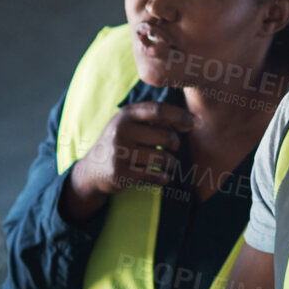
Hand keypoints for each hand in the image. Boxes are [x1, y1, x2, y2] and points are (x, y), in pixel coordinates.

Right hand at [61, 102, 195, 220]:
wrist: (92, 171)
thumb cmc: (120, 144)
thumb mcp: (129, 125)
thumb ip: (154, 120)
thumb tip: (190, 122)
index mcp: (125, 115)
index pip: (158, 110)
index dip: (181, 116)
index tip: (196, 123)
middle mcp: (121, 131)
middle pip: (166, 136)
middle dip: (176, 144)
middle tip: (173, 148)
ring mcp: (119, 153)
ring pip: (162, 158)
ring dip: (171, 163)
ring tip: (167, 164)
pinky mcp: (120, 174)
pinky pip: (154, 176)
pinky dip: (164, 177)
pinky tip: (163, 176)